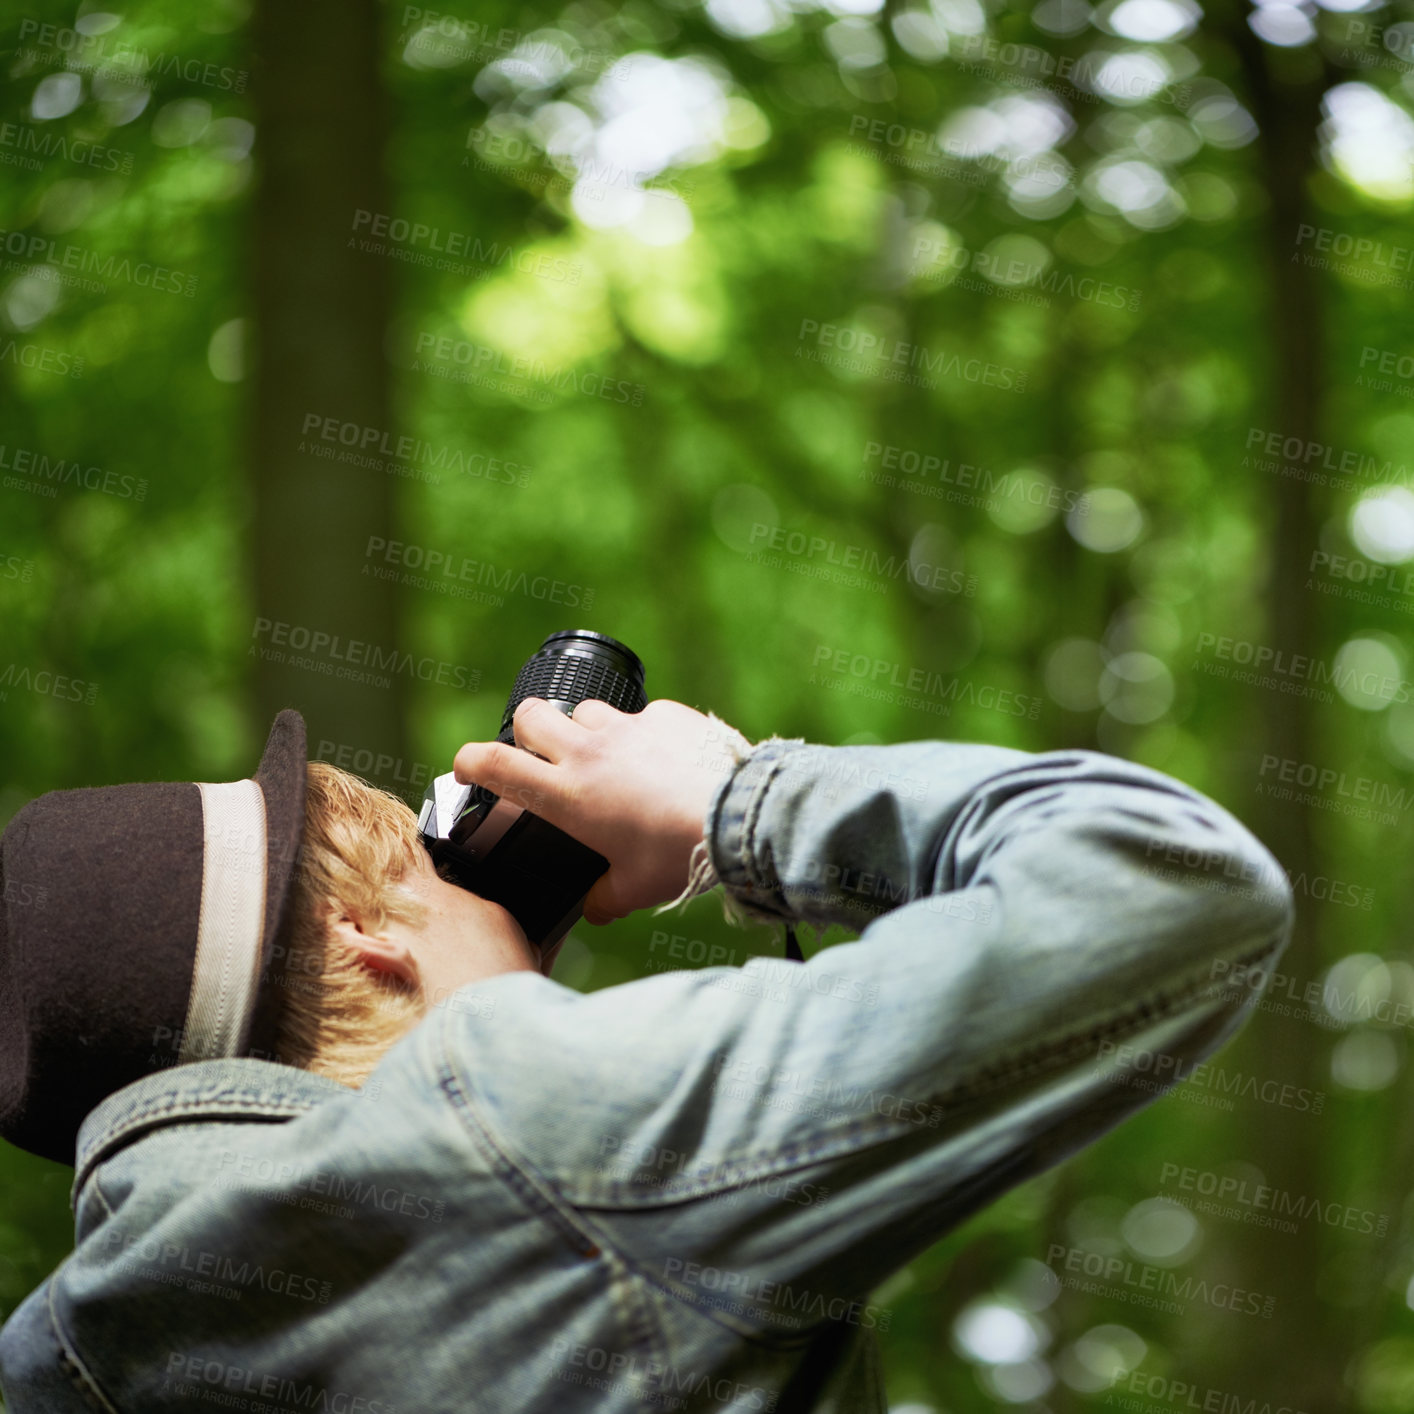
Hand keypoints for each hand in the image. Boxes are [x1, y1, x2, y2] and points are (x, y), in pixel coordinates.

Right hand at [452, 698, 748, 924]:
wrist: (738, 816)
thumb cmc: (680, 854)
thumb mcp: (634, 889)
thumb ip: (604, 899)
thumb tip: (594, 909)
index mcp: (567, 795)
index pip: (494, 765)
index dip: (468, 762)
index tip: (466, 770)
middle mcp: (588, 752)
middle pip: (530, 716)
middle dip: (525, 732)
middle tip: (539, 757)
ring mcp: (627, 728)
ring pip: (583, 710)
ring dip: (584, 730)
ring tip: (606, 759)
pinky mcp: (665, 715)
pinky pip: (641, 715)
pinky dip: (642, 733)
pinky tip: (661, 758)